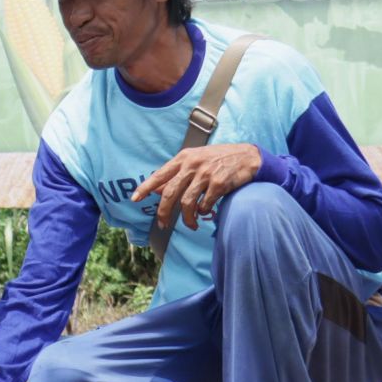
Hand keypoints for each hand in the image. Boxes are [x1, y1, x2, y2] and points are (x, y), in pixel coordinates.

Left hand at [132, 143, 261, 232]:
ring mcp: (205, 174)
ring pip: (186, 203)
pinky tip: (206, 212)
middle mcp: (192, 165)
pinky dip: (203, 212)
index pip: (159, 175)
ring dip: (186, 219)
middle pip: (169, 193)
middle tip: (162, 224)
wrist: (247, 156)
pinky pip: (205, 205)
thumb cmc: (218, 159)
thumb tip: (155, 189)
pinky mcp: (219, 184)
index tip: (134, 199)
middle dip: (163, 212)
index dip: (145, 188)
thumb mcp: (195, 160)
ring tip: (191, 225)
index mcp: (183, 158)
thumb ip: (176, 174)